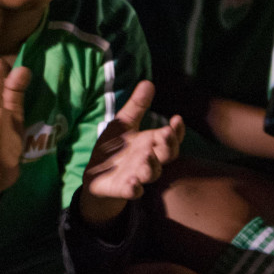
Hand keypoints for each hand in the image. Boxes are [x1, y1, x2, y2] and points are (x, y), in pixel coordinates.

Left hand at [79, 80, 184, 223]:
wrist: (97, 174)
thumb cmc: (116, 148)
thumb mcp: (123, 124)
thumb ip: (136, 106)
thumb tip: (148, 82)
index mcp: (150, 143)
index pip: (170, 138)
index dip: (176, 130)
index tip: (176, 118)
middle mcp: (149, 160)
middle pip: (166, 155)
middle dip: (168, 145)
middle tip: (166, 133)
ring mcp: (138, 175)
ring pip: (152, 173)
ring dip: (152, 166)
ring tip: (148, 155)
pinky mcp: (124, 189)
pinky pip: (133, 191)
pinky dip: (134, 189)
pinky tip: (133, 185)